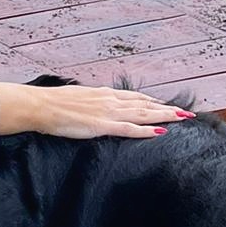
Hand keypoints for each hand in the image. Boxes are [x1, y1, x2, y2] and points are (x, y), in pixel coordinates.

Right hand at [0, 82, 191, 140]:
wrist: (39, 106)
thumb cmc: (52, 103)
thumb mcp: (75, 97)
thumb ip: (88, 101)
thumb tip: (91, 105)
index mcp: (102, 94)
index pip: (134, 97)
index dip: (152, 101)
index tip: (166, 104)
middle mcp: (109, 100)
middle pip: (144, 104)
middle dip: (167, 109)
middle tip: (186, 113)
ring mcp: (107, 112)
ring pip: (142, 114)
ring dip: (164, 116)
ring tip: (181, 119)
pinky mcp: (102, 125)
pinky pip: (129, 129)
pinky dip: (146, 131)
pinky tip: (160, 132)